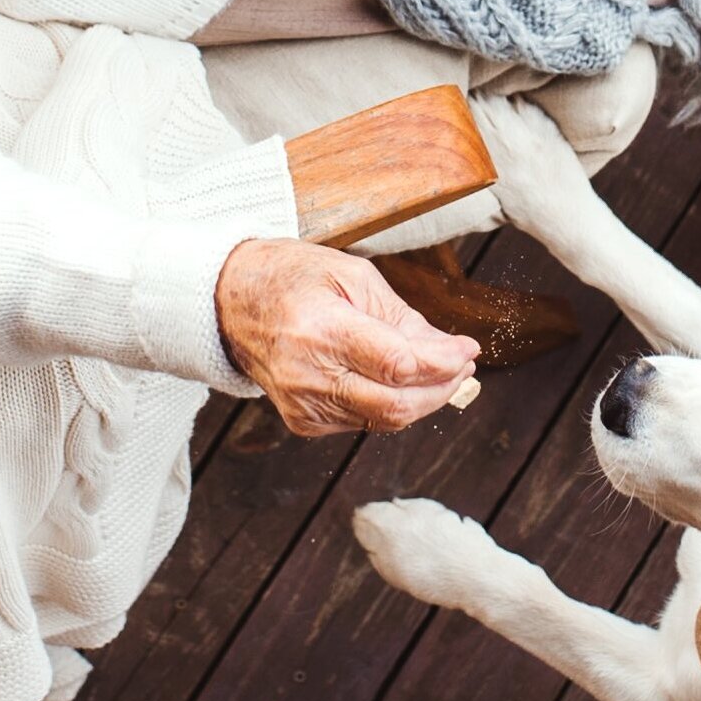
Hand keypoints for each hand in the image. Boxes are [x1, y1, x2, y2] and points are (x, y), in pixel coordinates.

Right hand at [216, 238, 480, 436]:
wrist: (232, 303)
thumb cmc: (294, 279)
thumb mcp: (353, 277)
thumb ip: (403, 319)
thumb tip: (450, 351)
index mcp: (320, 330)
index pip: (397, 365)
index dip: (443, 363)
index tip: (469, 349)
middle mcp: (308, 375)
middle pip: (396, 405)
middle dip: (442, 388)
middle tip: (462, 364)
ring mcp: (303, 405)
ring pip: (385, 420)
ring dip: (423, 398)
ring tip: (440, 370)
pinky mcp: (303, 422)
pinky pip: (364, 423)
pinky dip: (391, 404)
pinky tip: (397, 380)